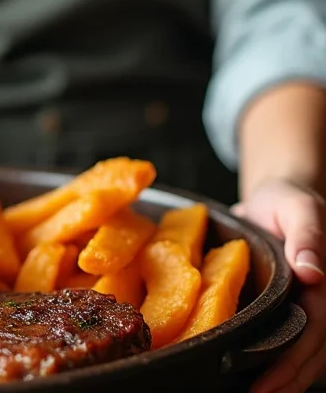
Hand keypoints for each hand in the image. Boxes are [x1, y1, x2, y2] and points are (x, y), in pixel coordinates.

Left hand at [233, 178, 325, 392]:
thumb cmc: (289, 201)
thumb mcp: (299, 209)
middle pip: (308, 353)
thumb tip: (313, 273)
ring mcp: (305, 308)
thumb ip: (307, 237)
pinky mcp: (286, 307)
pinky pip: (284, 338)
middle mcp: (319, 302)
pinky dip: (273, 361)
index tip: (266, 385)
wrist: (278, 197)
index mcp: (324, 285)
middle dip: (284, 380)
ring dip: (281, 377)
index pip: (312, 332)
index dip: (291, 361)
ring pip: (301, 354)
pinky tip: (252, 375)